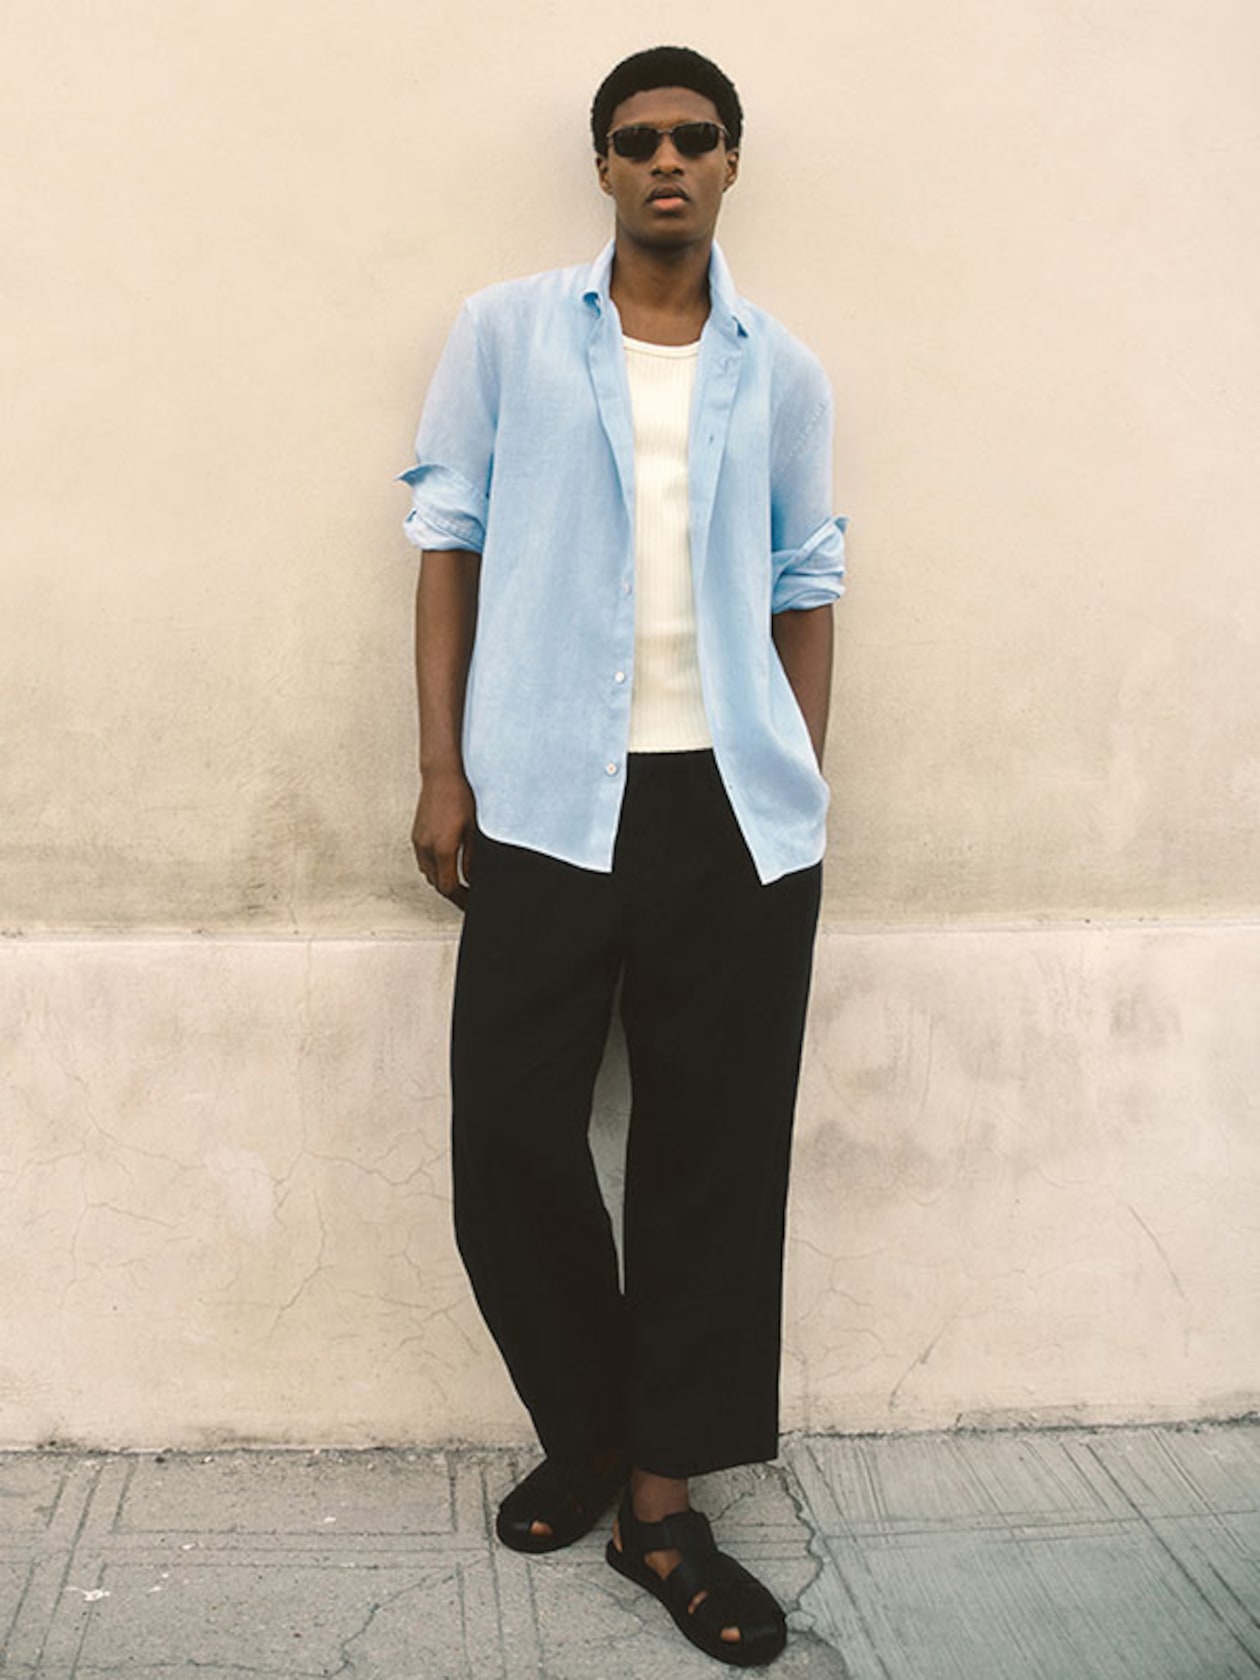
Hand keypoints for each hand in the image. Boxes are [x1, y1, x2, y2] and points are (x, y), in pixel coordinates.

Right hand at [412, 768, 476, 909]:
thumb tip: (471, 878)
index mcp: (442, 850)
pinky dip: (434, 868)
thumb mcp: (473, 830)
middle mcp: (427, 848)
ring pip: (428, 873)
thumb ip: (471, 858)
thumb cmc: (460, 797)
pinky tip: (446, 863)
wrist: (441, 775)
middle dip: (452, 892)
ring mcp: (419, 842)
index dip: (460, 899)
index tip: (470, 903)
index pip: (448, 887)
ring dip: (442, 880)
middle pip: (437, 884)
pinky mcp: (416, 835)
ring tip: (458, 881)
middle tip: (468, 895)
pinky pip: (423, 860)